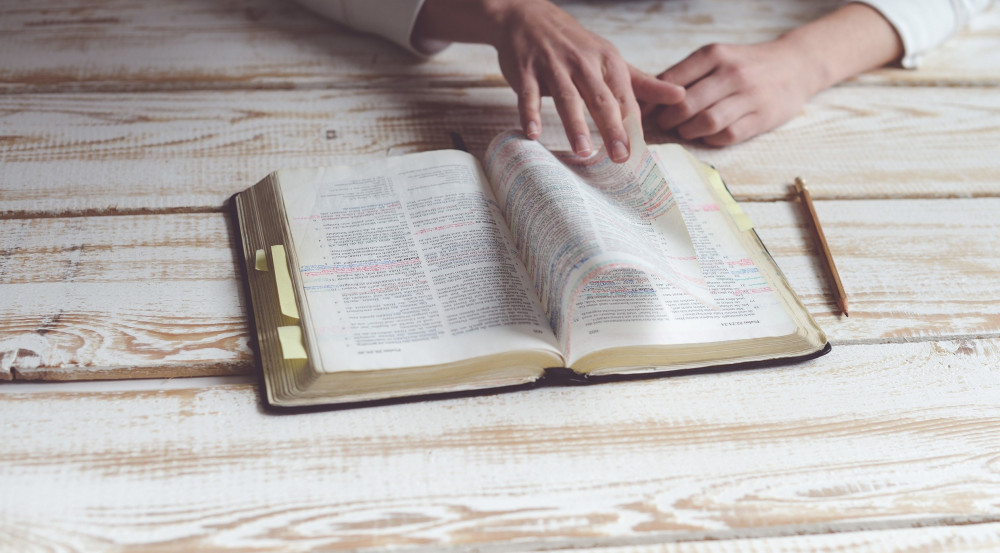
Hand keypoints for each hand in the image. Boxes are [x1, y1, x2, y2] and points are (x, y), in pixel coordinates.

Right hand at [491, 1, 683, 160]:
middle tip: (620, 157)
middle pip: (600, 99)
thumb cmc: (574, 44)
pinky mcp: (526, 70)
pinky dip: (529, 113)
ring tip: (583, 151)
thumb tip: (680, 95)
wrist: (529, 16)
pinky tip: (532, 134)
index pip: (624, 97)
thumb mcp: (610, 58)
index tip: (638, 153)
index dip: (632, 125)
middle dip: (611, 128)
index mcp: (608, 61)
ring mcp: (553, 65)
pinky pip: (528, 94)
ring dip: (575, 125)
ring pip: (566, 98)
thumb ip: (642, 82)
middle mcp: (583, 62)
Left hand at [651, 39, 817, 146]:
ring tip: (685, 130)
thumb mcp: (717, 57)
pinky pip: (727, 136)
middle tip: (665, 123)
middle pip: (686, 104)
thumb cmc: (745, 64)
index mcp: (715, 55)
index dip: (654, 101)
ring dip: (688, 131)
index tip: (647, 110)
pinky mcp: (761, 118)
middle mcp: (732, 73)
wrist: (796, 65)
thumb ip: (686, 74)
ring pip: (706, 122)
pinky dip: (710, 140)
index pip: (671, 81)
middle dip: (668, 119)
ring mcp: (749, 96)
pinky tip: (707, 135)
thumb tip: (649, 97)